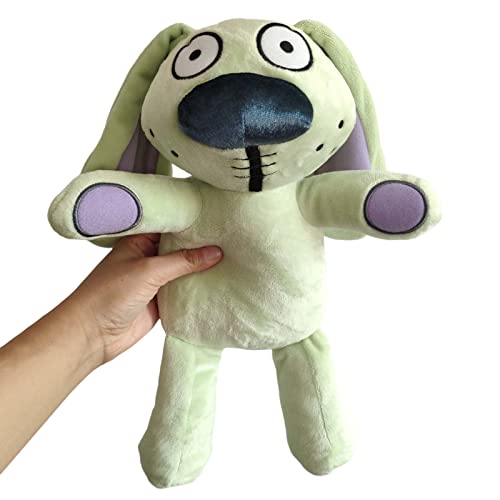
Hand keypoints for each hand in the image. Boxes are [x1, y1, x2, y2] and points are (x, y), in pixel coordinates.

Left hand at [61, 233, 222, 367]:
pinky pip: (184, 291)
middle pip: (181, 249)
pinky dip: (198, 289)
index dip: (193, 222)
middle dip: (201, 246)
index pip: (171, 226)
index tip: (218, 218)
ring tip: (231, 256)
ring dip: (202, 268)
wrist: (92, 335)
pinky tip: (219, 282)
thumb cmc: (108, 294)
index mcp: (139, 241)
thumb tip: (214, 252)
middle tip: (230, 237)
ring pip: (184, 271)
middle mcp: (148, 257)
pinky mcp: (161, 301)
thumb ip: (182, 261)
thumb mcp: (148, 270)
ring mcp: (155, 280)